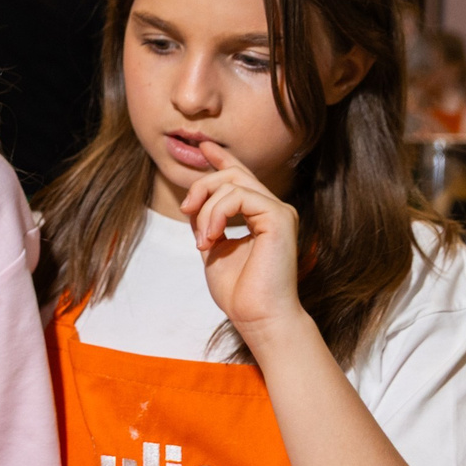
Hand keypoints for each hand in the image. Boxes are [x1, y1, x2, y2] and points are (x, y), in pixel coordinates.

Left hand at [181, 141, 305, 339]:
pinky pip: (239, 196)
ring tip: (202, 241)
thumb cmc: (240, 293)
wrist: (258, 318)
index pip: (241, 177)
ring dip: (205, 210)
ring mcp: (279, 212)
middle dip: (201, 186)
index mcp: (260, 216)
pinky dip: (216, 214)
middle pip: (233, 174)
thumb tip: (194, 204)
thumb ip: (207, 225)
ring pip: (232, 183)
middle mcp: (273, 210)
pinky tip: (211, 238)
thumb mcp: (214, 251)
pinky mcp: (279, 217)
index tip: (202, 147)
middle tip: (186, 210)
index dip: (221, 159)